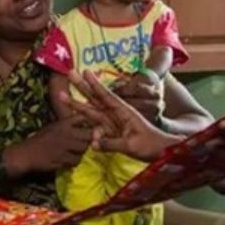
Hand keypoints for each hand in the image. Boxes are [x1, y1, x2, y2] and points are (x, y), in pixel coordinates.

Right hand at [12, 112, 95, 173]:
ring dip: (81, 151)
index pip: (82, 118)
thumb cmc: (39, 140)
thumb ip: (67, 124)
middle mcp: (66, 133)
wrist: (26, 154)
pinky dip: (74, 161)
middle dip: (87, 139)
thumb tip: (83, 121)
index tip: (86, 128)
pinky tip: (68, 160)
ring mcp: (65, 147)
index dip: (88, 123)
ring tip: (74, 152)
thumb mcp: (53, 127)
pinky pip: (76, 160)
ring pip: (84, 149)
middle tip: (82, 143)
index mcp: (63, 123)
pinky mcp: (63, 159)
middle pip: (88, 134)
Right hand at [59, 71, 178, 161]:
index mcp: (124, 112)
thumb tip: (92, 144)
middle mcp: (116, 115)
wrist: (161, 152)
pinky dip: (86, 124)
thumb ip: (112, 143)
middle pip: (95, 99)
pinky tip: (78, 122)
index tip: (86, 72)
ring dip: (77, 103)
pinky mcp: (111, 132)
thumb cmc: (150, 145)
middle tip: (70, 73)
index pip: (106, 96)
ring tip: (62, 95)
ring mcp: (112, 123)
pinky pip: (95, 127)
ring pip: (91, 111)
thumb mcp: (132, 145)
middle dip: (82, 87)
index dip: (95, 84)